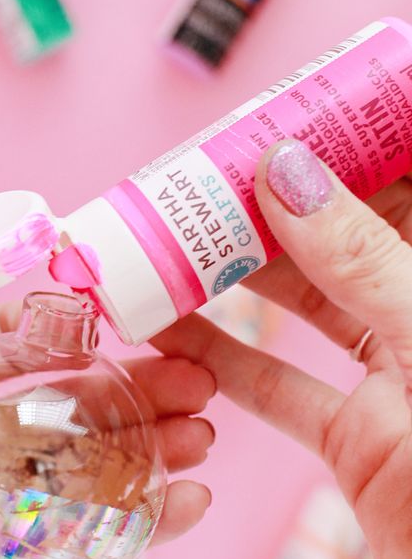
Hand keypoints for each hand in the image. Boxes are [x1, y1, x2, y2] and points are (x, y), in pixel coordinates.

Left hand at [0, 302, 214, 558]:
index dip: (56, 326)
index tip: (115, 314)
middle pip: (59, 400)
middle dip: (126, 382)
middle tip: (192, 372)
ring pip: (83, 465)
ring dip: (146, 444)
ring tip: (202, 431)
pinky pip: (81, 544)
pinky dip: (138, 523)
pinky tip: (184, 501)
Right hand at [151, 139, 411, 558]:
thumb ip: (365, 260)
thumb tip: (285, 170)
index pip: (400, 185)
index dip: (343, 145)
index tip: (278, 117)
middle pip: (339, 241)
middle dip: (270, 208)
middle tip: (200, 179)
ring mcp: (395, 381)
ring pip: (304, 310)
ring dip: (236, 282)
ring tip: (170, 245)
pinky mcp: (358, 441)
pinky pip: (281, 390)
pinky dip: (226, 364)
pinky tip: (173, 336)